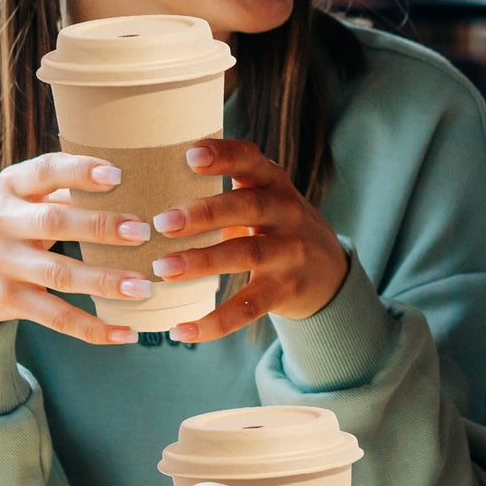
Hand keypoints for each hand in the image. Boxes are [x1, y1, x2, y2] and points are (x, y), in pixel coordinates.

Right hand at [0, 152, 153, 340]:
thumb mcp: (13, 200)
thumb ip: (57, 189)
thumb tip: (123, 181)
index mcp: (8, 188)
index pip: (44, 171)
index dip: (79, 172)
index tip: (117, 175)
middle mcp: (0, 222)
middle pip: (54, 222)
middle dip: (101, 227)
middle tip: (143, 232)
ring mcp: (0, 263)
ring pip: (59, 274)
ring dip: (104, 281)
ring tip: (143, 287)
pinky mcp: (4, 300)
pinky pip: (53, 316)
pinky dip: (90, 327)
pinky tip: (124, 332)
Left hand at [148, 139, 348, 339]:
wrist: (330, 272)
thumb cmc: (277, 227)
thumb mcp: (267, 198)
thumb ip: (229, 187)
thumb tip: (155, 177)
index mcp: (275, 184)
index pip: (251, 161)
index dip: (224, 156)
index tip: (190, 155)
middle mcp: (286, 214)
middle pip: (247, 207)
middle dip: (204, 213)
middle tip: (162, 221)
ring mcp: (288, 254)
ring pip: (245, 253)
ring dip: (203, 261)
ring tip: (162, 268)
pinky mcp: (284, 291)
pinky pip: (248, 307)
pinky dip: (214, 322)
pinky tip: (182, 330)